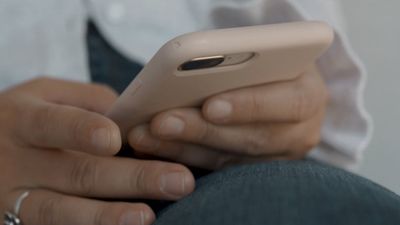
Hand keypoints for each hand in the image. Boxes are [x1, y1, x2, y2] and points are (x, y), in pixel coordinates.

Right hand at [0, 78, 193, 224]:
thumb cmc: (23, 118)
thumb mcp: (43, 96)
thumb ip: (88, 101)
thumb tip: (136, 121)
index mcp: (24, 120)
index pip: (53, 124)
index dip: (82, 131)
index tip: (115, 140)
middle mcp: (18, 162)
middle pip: (77, 173)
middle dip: (132, 178)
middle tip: (179, 181)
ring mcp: (14, 199)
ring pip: (61, 213)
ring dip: (108, 217)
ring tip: (149, 217)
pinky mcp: (17, 222)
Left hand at [129, 65, 327, 169]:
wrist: (284, 89)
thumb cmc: (272, 66)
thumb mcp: (269, 55)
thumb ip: (244, 61)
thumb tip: (191, 65)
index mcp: (310, 96)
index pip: (289, 104)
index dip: (249, 106)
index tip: (210, 106)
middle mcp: (300, 132)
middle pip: (252, 139)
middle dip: (202, 131)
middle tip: (161, 122)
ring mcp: (278, 157)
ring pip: (229, 159)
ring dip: (184, 148)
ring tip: (147, 136)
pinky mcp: (255, 170)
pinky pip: (218, 169)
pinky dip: (185, 158)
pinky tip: (156, 149)